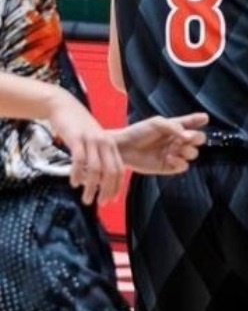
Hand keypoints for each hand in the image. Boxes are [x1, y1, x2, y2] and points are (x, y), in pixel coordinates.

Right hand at [46, 89, 122, 205]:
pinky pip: (80, 160)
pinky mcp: (77, 138)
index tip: (111, 201)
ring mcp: (91, 140)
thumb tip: (99, 179)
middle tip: (100, 204)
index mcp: (111, 145)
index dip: (116, 187)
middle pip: (111, 172)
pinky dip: (78, 174)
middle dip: (107, 190)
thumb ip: (99, 156)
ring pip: (96, 169)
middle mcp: (105, 143)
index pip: (118, 170)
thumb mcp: (94, 140)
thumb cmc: (79, 127)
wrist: (64, 107)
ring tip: (86, 199)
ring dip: (92, 187)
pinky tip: (74, 183)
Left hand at [111, 112, 207, 174]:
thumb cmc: (138, 132)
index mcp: (175, 127)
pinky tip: (169, 158)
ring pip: (193, 153)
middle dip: (197, 138)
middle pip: (199, 139)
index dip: (199, 120)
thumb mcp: (157, 123)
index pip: (192, 122)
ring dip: (187, 151)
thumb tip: (189, 136)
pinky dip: (179, 162)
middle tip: (188, 137)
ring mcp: (175, 154)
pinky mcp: (169, 167)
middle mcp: (178, 140)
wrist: (122, 148)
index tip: (204, 118)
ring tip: (174, 148)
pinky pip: (183, 166)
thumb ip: (175, 127)